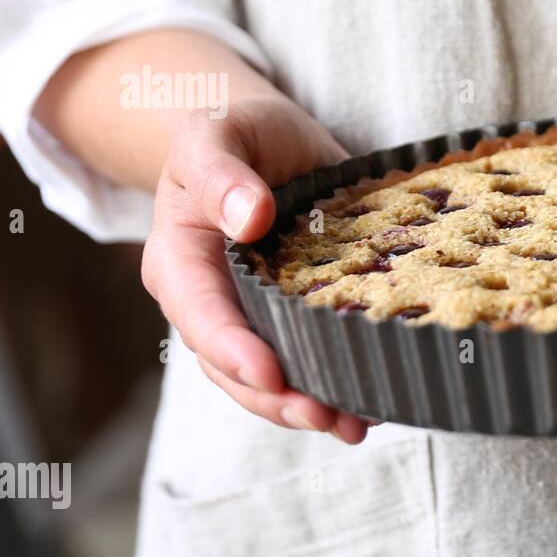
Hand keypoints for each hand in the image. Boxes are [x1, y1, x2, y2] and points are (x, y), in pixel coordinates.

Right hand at [141, 93, 372, 441]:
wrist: (265, 137)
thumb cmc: (233, 132)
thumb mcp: (214, 133)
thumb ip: (220, 173)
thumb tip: (250, 216)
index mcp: (180, 264)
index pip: (203, 317)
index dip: (235, 350)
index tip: (273, 373)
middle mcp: (214, 303)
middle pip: (235, 368)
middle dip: (280, 398)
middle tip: (327, 417)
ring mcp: (256, 316)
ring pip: (272, 378)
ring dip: (311, 406)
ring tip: (356, 425)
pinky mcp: (298, 316)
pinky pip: (310, 358)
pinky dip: (339, 382)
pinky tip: (376, 401)